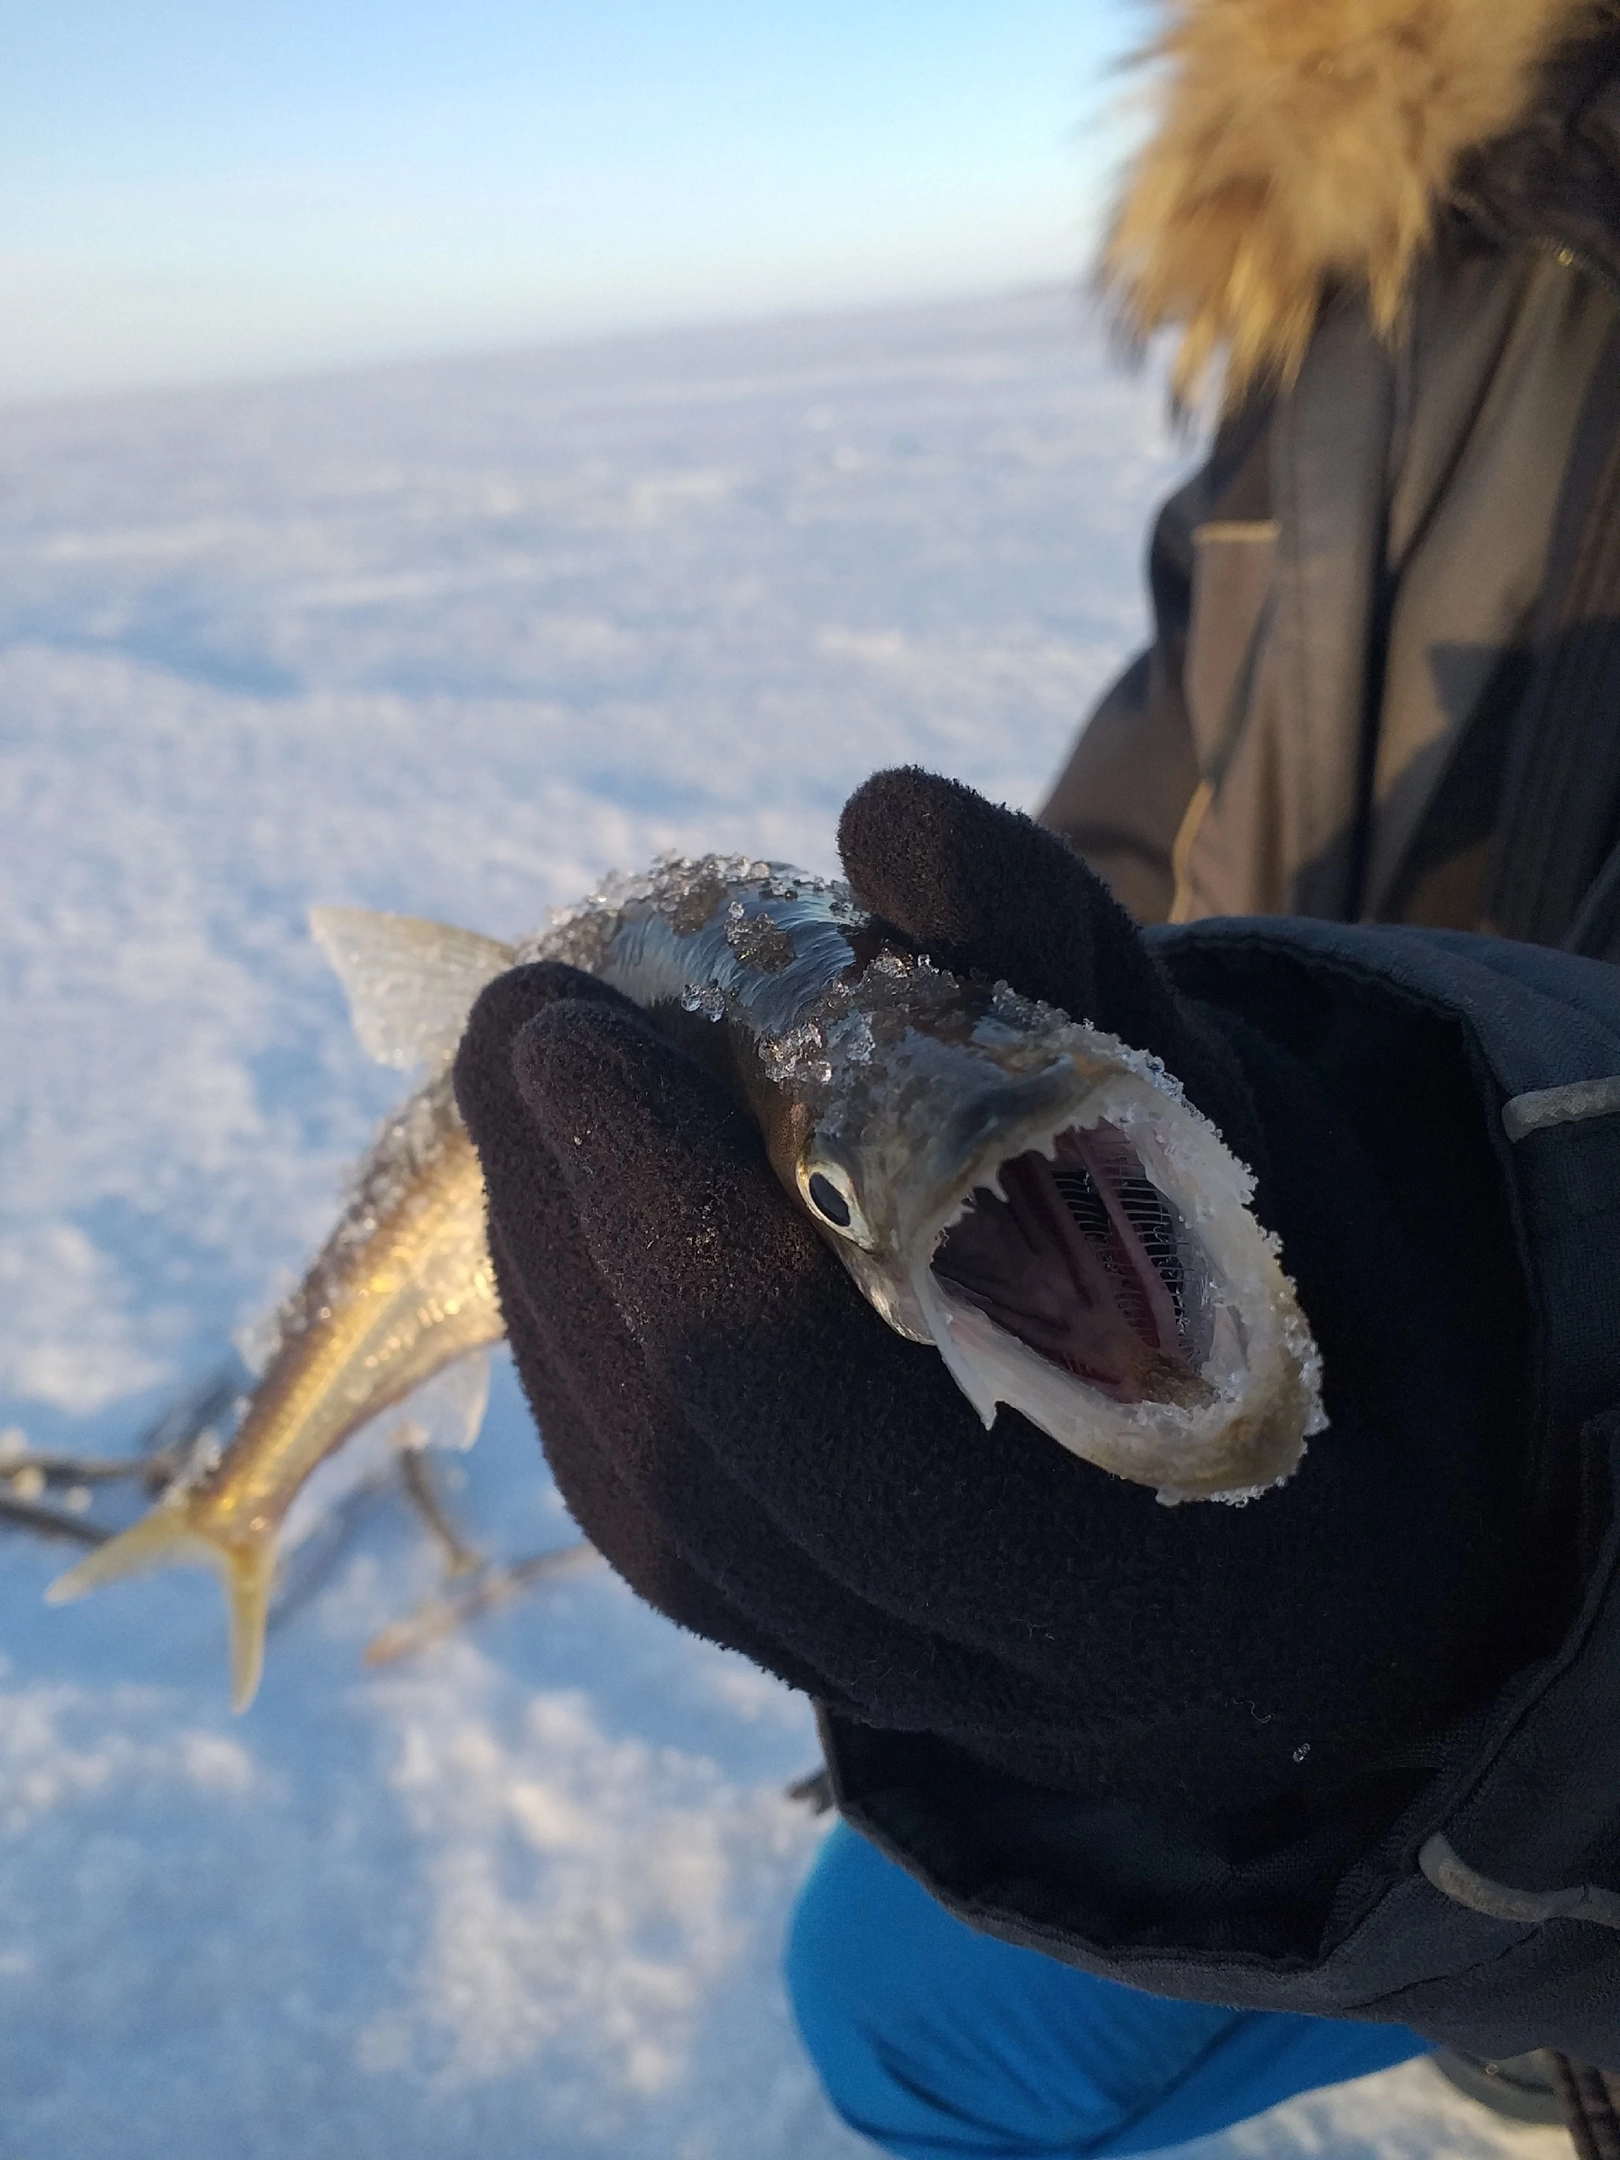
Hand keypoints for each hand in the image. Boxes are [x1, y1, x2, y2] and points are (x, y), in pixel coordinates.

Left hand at [454, 770, 1530, 1819]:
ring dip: (547, 1274)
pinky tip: (553, 1188)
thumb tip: (885, 816)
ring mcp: (862, 1667)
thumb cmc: (1253, 1274)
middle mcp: (973, 1666)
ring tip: (520, 1074)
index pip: (848, 1445)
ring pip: (646, 1501)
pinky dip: (572, 1335)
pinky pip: (640, 1503)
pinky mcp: (789, 1626)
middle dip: (578, 1230)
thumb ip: (1065, 966)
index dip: (689, 1246)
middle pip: (706, 1474)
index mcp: (1138, 1572)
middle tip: (528, 1012)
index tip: (587, 1034)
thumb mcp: (1198, 1108)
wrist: (1278, 1501)